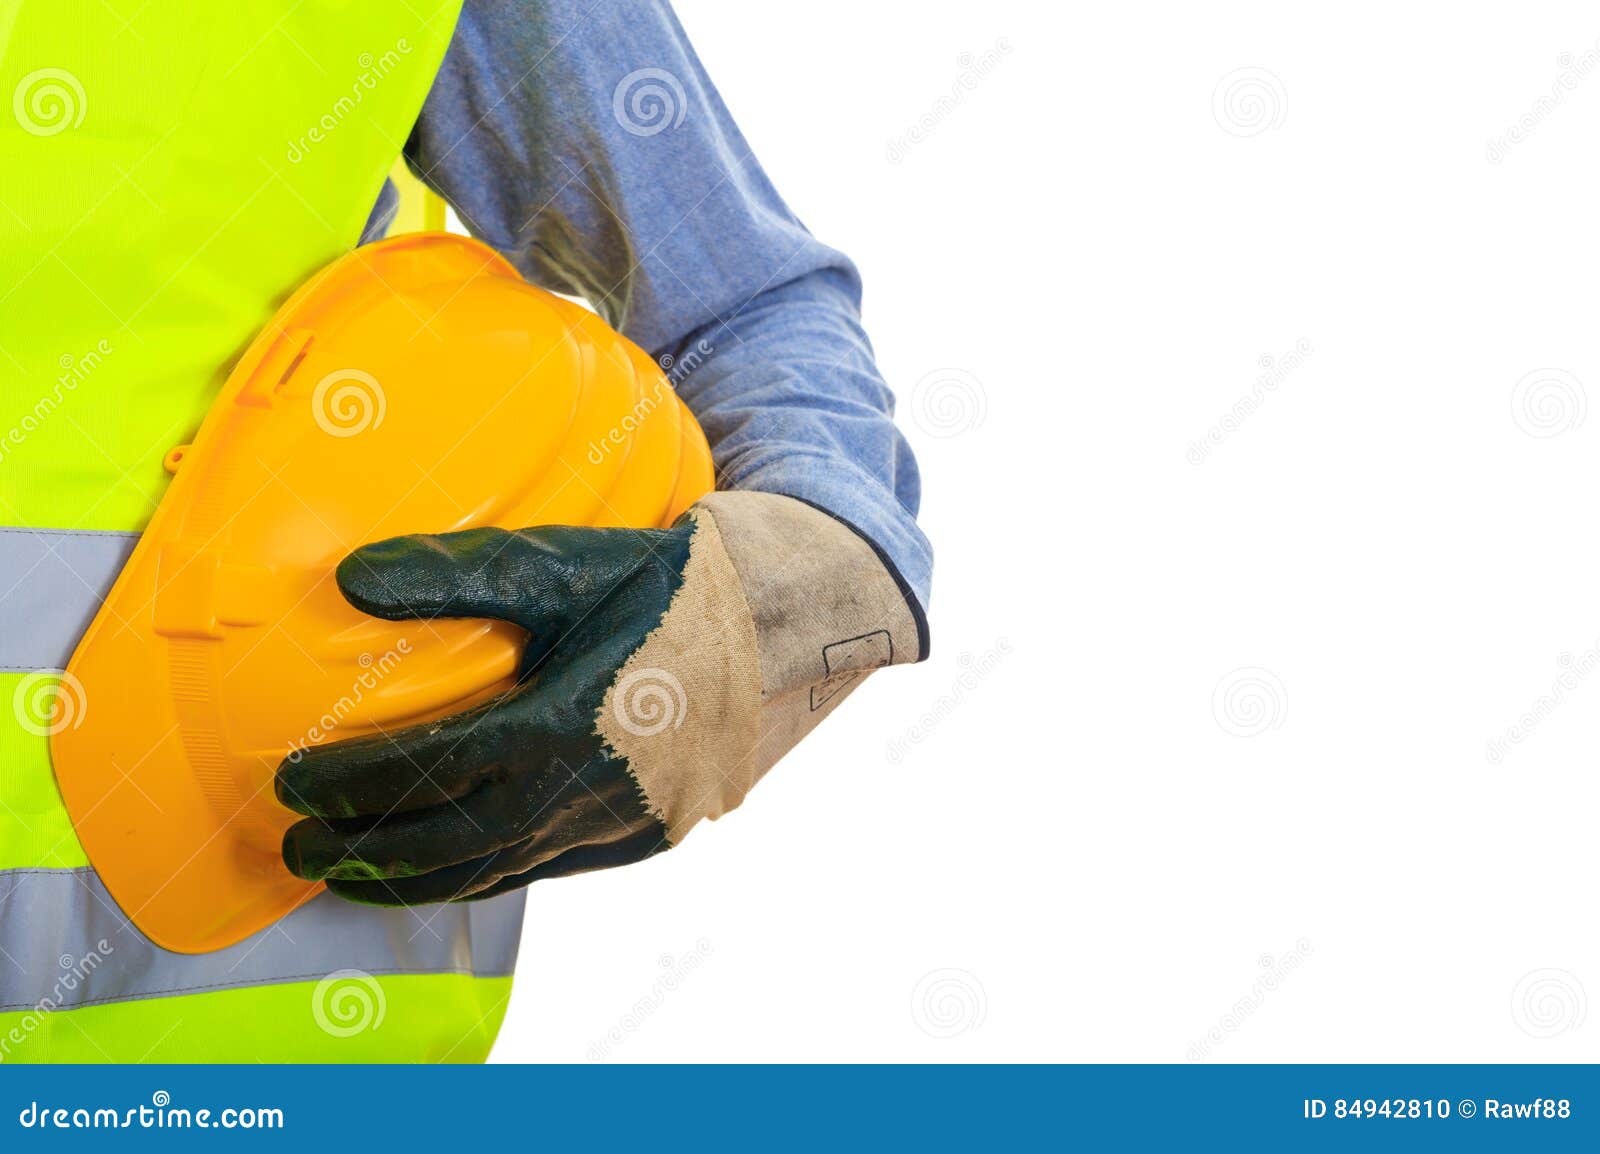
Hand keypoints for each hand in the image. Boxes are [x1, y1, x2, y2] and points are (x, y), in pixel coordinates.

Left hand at [275, 492, 924, 904]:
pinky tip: (458, 868)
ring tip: (356, 877)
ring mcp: (618, 825)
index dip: (349, 784)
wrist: (787, 620)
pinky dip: (487, 875)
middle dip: (364, 850)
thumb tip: (350, 580)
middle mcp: (583, 795)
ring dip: (416, 879)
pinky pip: (547, 870)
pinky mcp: (648, 836)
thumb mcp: (568, 565)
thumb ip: (457, 574)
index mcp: (556, 730)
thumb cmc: (674, 586)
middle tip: (301, 849)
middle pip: (446, 844)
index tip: (292, 783)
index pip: (423, 774)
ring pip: (496, 870)